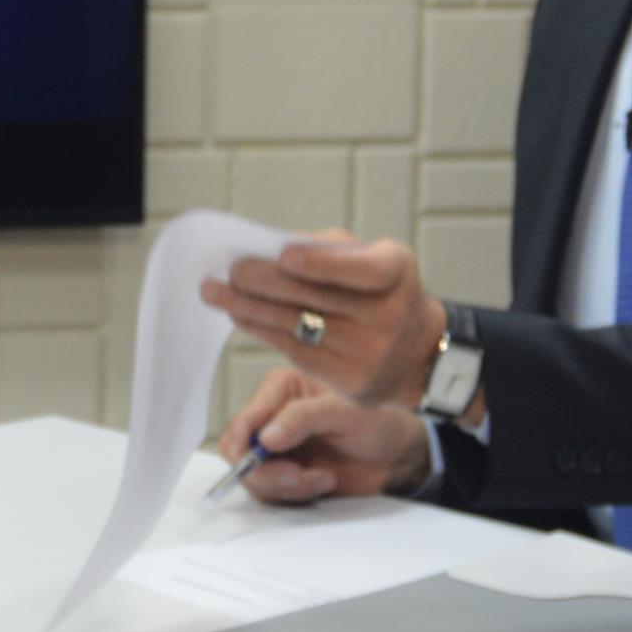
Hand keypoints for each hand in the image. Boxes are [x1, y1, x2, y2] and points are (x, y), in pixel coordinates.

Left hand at [201, 233, 443, 407]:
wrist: (418, 356)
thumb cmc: (381, 292)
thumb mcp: (375, 259)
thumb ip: (330, 249)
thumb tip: (272, 248)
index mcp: (396, 275)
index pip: (359, 270)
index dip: (321, 263)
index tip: (282, 256)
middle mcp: (388, 317)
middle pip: (316, 299)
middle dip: (265, 282)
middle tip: (229, 269)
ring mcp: (368, 355)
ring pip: (296, 326)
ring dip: (248, 307)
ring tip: (213, 291)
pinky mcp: (348, 383)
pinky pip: (293, 351)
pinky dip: (261, 329)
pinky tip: (238, 314)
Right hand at [212, 366, 433, 504]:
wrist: (398, 458)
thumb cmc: (379, 424)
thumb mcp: (346, 412)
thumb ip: (303, 418)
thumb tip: (266, 437)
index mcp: (281, 389)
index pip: (244, 419)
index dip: (248, 446)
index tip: (271, 460)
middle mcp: (272, 417)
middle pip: (238, 452)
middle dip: (267, 472)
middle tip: (298, 477)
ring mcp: (277, 448)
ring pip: (253, 477)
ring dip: (287, 486)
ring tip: (322, 478)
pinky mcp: (285, 473)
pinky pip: (270, 493)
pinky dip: (295, 495)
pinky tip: (322, 483)